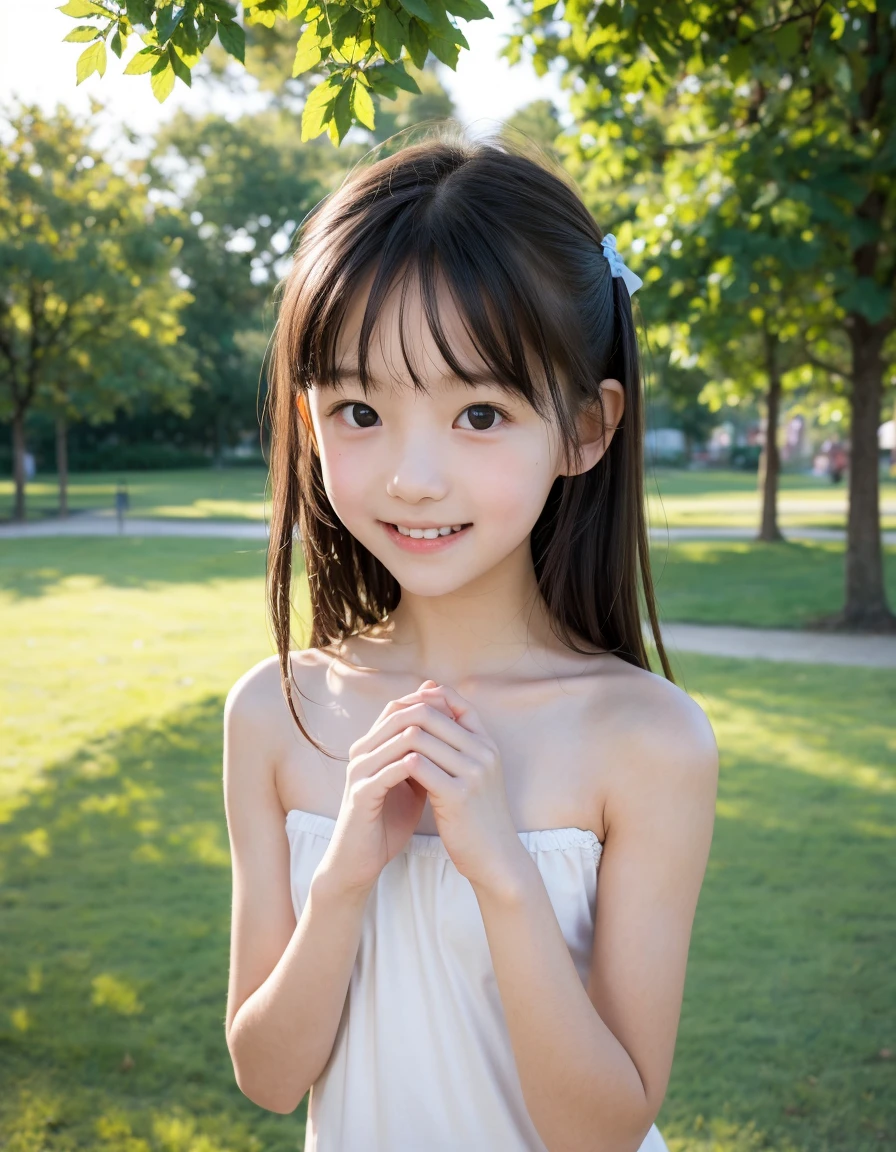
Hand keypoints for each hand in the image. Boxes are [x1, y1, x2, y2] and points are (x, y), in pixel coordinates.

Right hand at [318, 680, 454, 896]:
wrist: (362, 859)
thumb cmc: (388, 821)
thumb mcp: (412, 784)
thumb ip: (425, 759)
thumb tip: (451, 737)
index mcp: (372, 746)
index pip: (397, 708)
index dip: (427, 703)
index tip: (457, 708)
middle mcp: (361, 752)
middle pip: (394, 715)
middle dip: (429, 714)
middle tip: (457, 718)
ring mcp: (358, 771)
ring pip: (393, 739)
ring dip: (426, 738)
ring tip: (455, 741)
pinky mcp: (359, 794)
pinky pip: (388, 772)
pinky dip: (414, 767)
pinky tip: (438, 771)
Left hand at [387, 683, 529, 895]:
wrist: (497, 858)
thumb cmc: (479, 816)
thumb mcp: (475, 775)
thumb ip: (458, 749)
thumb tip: (433, 724)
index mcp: (488, 745)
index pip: (459, 704)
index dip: (432, 699)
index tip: (407, 709)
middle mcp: (483, 753)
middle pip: (436, 715)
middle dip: (406, 719)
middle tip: (382, 729)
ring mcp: (473, 773)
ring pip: (423, 737)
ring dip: (396, 741)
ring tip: (379, 748)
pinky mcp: (458, 795)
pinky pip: (420, 767)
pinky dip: (399, 764)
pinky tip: (386, 770)